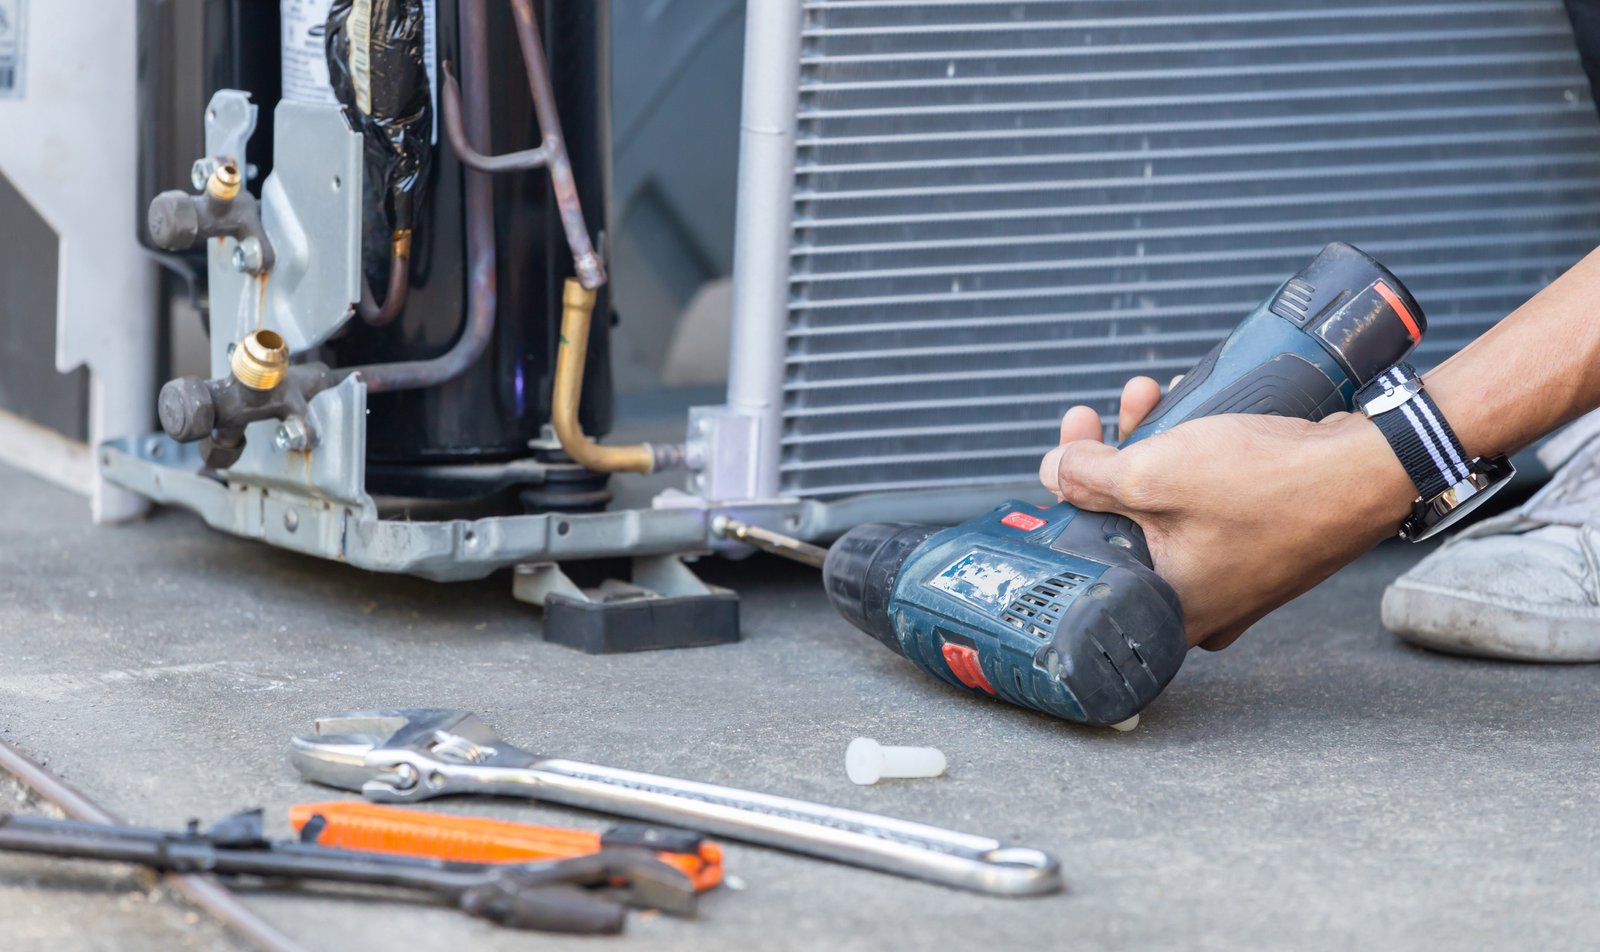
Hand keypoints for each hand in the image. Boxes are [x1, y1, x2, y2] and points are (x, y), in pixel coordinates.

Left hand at [1040, 378, 1415, 649]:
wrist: (1372, 470)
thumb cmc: (1272, 487)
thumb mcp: (1153, 476)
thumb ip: (1089, 477)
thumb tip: (1055, 470)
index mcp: (1169, 608)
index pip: (1090, 555)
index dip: (1070, 495)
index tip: (1067, 451)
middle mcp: (1201, 602)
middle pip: (1125, 524)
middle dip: (1109, 456)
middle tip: (1097, 416)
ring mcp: (1235, 572)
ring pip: (1167, 503)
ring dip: (1149, 444)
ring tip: (1146, 394)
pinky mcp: (1261, 539)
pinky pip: (1206, 498)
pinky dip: (1191, 455)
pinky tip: (1186, 409)